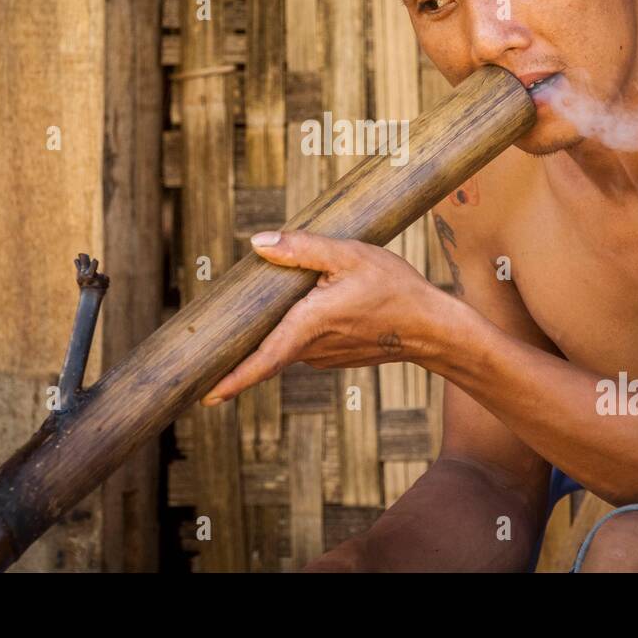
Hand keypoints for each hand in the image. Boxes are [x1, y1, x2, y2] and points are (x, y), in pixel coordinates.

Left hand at [200, 229, 451, 405]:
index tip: (205, 395)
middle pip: (266, 351)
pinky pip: (303, 343)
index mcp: (309, 325)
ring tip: (251, 314)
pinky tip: (298, 309)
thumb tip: (258, 243)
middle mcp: (312, 348)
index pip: (262, 360)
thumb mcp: (350, 255)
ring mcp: (324, 356)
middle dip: (237, 353)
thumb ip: (302, 249)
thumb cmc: (395, 289)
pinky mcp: (335, 355)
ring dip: (271, 333)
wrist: (432, 327)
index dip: (232, 379)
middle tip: (206, 357)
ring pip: (285, 344)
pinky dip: (293, 330)